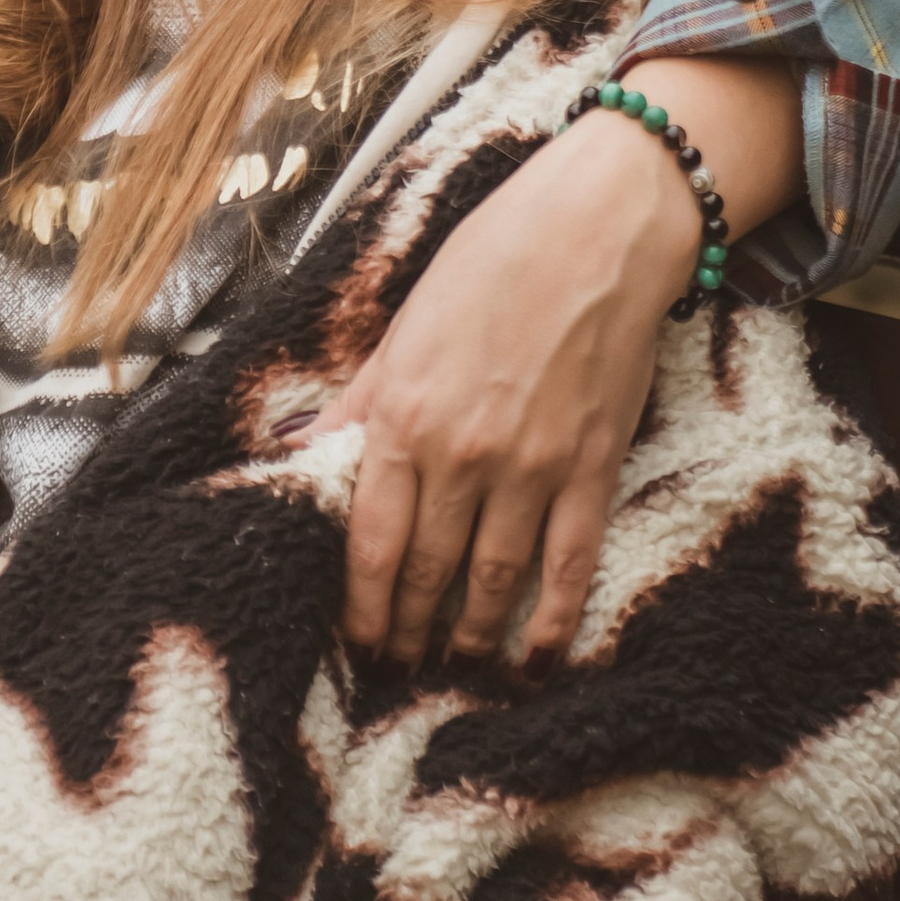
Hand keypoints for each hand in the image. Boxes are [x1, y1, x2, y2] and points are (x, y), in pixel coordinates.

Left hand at [321, 55, 804, 676]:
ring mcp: (532, 468)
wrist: (594, 231)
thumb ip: (359, 401)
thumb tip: (305, 450)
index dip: (362, 604)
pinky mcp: (593, 469)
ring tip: (455, 666)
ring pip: (493, 581)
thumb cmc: (490, 263)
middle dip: (408, 630)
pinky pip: (569, 564)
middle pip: (427, 572)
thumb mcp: (403, 327)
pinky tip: (540, 659)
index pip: (370, 540)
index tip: (357, 640)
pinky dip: (555, 621)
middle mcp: (462, 454)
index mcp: (404, 417)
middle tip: (396, 669)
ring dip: (471, 636)